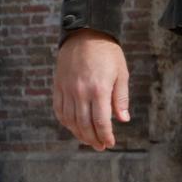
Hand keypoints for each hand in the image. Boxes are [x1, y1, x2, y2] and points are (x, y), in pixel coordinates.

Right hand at [54, 30, 129, 149]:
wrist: (84, 35)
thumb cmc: (107, 53)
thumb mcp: (121, 73)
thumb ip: (120, 98)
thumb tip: (123, 119)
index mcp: (98, 89)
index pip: (101, 121)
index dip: (105, 135)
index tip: (110, 143)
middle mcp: (80, 92)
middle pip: (84, 124)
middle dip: (93, 138)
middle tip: (100, 146)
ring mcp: (67, 90)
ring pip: (70, 120)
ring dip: (79, 133)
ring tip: (89, 140)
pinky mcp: (58, 87)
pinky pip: (60, 110)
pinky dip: (66, 122)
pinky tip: (74, 127)